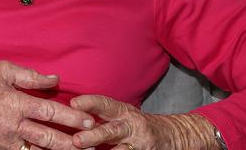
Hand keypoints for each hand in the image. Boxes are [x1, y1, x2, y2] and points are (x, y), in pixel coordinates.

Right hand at [0, 60, 94, 149]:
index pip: (49, 111)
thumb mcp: (2, 71)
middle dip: (73, 142)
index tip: (88, 120)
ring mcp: (5, 141)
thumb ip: (30, 76)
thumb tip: (56, 80)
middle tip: (92, 144)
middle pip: (48, 138)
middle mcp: (12, 125)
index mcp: (14, 103)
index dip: (71, 117)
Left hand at [70, 95, 217, 149]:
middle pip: (111, 130)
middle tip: (76, 140)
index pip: (105, 105)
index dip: (90, 102)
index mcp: (124, 112)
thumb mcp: (124, 114)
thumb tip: (71, 114)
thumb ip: (102, 115)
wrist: (174, 135)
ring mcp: (139, 144)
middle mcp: (132, 126)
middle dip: (94, 135)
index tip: (73, 103)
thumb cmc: (139, 124)